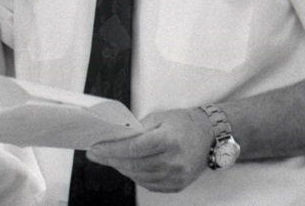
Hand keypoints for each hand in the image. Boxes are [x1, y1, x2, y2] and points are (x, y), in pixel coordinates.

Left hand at [86, 107, 212, 192]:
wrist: (209, 135)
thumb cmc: (184, 123)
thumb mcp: (159, 118)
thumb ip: (137, 129)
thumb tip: (114, 138)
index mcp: (169, 140)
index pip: (132, 149)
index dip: (110, 150)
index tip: (95, 149)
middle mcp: (173, 161)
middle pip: (133, 165)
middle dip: (110, 160)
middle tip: (96, 155)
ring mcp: (176, 176)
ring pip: (138, 177)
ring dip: (121, 168)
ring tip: (110, 160)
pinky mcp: (177, 185)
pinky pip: (149, 184)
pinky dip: (135, 176)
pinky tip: (127, 167)